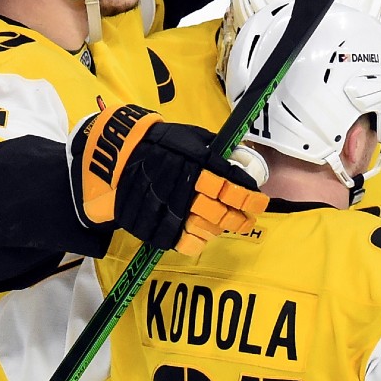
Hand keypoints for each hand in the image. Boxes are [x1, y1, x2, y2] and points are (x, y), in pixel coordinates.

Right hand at [67, 104, 268, 255]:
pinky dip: (197, 241)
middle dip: (239, 218)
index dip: (248, 198)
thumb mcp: (192, 138)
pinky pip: (183, 241)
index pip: (229, 186)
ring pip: (204, 229)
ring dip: (221, 230)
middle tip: (249, 220)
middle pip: (220, 212)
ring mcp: (168, 210)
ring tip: (229, 227)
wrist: (121, 157)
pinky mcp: (155, 226)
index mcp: (195, 166)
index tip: (260, 202)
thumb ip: (216, 151)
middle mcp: (183, 189)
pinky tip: (205, 236)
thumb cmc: (162, 144)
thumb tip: (241, 158)